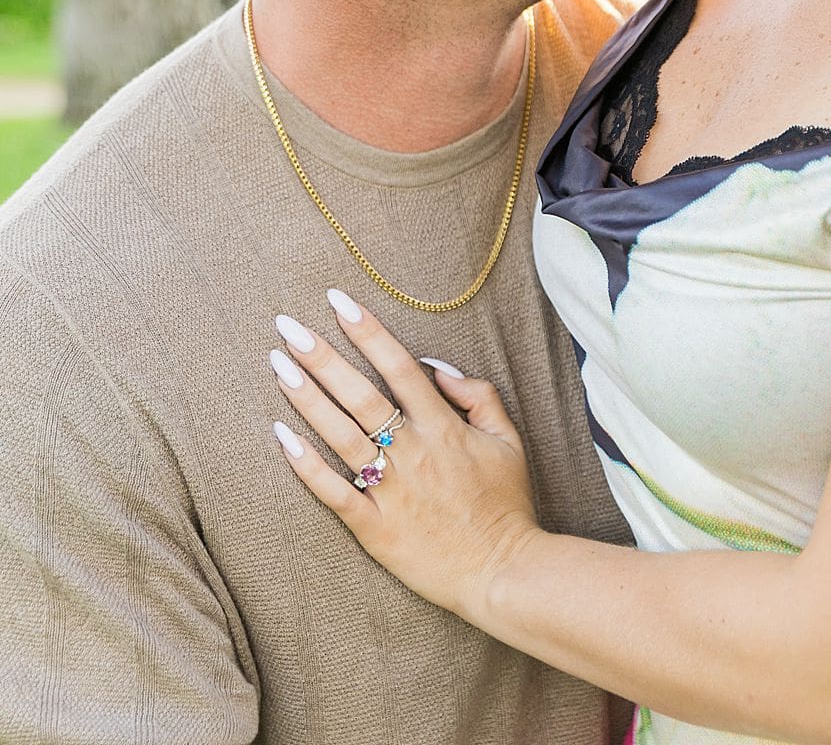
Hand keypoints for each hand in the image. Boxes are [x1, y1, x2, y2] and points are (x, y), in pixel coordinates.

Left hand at [269, 292, 539, 621]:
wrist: (503, 573)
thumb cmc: (507, 505)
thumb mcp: (508, 440)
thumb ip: (477, 397)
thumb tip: (437, 367)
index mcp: (443, 427)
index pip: (399, 366)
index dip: (368, 331)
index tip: (339, 302)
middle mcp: (413, 452)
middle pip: (360, 394)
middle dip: (322, 356)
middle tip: (288, 327)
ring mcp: (391, 490)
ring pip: (341, 435)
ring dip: (307, 398)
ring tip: (278, 365)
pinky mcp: (375, 528)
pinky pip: (334, 492)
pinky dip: (306, 465)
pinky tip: (281, 437)